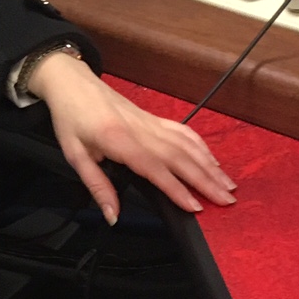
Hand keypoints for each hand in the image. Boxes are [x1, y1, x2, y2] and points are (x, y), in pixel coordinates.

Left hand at [26, 51, 236, 222]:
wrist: (72, 82)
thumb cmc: (71, 118)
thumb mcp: (74, 155)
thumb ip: (97, 186)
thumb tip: (113, 216)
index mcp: (119, 139)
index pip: (155, 168)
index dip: (177, 189)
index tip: (196, 207)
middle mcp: (141, 130)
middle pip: (180, 157)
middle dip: (206, 180)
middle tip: (227, 201)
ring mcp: (150, 122)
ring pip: (187, 144)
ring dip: (210, 165)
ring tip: (228, 185)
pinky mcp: (154, 118)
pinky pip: (183, 132)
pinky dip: (201, 146)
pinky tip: (212, 160)